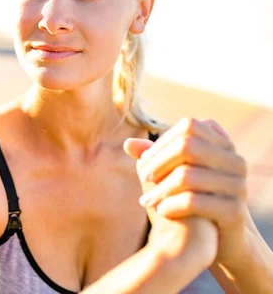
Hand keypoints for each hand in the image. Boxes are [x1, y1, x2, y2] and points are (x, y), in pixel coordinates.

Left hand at [125, 117, 248, 267]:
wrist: (216, 238)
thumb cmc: (190, 197)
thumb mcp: (174, 173)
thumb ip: (155, 157)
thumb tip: (127, 143)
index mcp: (223, 145)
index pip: (189, 127)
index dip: (163, 141)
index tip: (145, 159)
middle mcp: (235, 161)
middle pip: (187, 146)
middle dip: (159, 162)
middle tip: (144, 177)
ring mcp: (238, 185)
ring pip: (188, 176)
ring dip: (160, 188)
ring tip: (146, 200)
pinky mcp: (234, 211)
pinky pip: (195, 202)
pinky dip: (172, 205)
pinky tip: (161, 211)